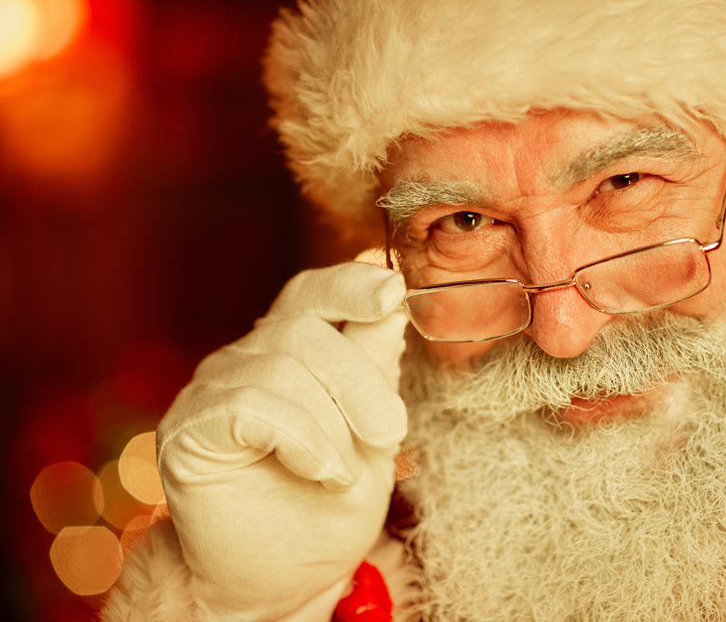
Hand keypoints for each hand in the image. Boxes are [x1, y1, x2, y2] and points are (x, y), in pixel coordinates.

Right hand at [157, 262, 407, 620]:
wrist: (276, 583)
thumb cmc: (324, 509)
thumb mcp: (371, 437)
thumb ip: (375, 372)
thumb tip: (389, 304)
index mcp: (290, 351)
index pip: (313, 294)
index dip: (351, 285)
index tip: (392, 292)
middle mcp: (246, 360)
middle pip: (306, 329)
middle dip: (360, 381)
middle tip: (390, 433)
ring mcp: (212, 391)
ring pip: (282, 368)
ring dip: (332, 426)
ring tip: (345, 474)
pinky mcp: (189, 430)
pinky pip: (251, 406)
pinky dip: (301, 440)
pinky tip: (321, 473)